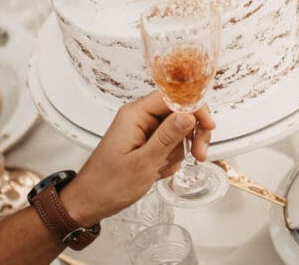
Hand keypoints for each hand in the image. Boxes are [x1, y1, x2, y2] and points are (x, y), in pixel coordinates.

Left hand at [64, 92, 214, 225]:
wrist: (90, 202)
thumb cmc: (108, 185)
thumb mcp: (143, 163)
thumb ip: (167, 137)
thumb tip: (188, 115)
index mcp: (135, 114)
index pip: (174, 97)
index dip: (195, 108)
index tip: (209, 126)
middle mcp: (140, 117)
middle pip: (180, 112)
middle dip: (192, 133)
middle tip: (199, 155)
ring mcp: (143, 130)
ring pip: (178, 129)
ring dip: (180, 150)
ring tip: (165, 168)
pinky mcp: (145, 142)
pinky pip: (170, 143)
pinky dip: (170, 158)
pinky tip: (159, 171)